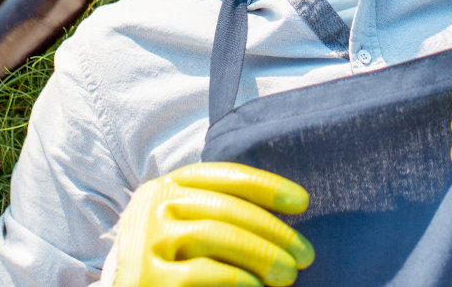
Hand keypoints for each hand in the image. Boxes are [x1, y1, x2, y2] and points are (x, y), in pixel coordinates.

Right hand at [113, 162, 313, 286]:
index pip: (223, 175)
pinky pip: (202, 273)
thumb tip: (285, 213)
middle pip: (226, 208)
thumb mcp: (184, 222)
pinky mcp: (149, 278)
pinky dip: (237, 279)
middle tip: (304, 254)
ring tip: (289, 275)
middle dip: (273, 231)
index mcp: (166, 186)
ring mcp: (147, 242)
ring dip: (262, 254)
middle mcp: (153, 207)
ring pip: (216, 235)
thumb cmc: (169, 259)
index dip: (266, 185)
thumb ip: (218, 209)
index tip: (302, 202)